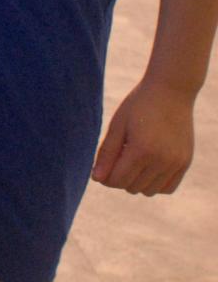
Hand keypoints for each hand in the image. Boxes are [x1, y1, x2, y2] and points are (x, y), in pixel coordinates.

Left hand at [91, 79, 194, 195]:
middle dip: (119, 178)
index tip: (101, 168)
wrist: (171, 90)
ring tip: (133, 160)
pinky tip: (147, 168)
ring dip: (137, 182)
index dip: (105, 178)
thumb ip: (106, 153)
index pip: (117, 180)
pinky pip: (167, 187)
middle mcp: (161, 160)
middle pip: (132, 187)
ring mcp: (176, 163)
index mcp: (141, 150)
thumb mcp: (117, 125)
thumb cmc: (139, 104)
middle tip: (117, 159)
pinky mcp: (185, 162)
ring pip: (149, 191)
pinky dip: (155, 183)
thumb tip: (96, 179)